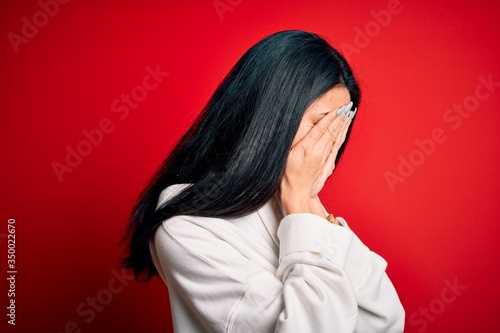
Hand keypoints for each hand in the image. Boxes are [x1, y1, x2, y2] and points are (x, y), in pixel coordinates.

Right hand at [280, 102, 355, 216]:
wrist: (296, 192)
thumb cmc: (287, 174)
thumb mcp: (287, 154)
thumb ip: (297, 140)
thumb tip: (303, 127)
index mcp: (306, 147)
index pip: (321, 128)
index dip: (331, 117)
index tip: (338, 108)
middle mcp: (317, 151)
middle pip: (331, 131)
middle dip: (340, 118)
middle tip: (348, 106)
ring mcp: (323, 158)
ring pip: (335, 137)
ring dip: (343, 125)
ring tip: (350, 114)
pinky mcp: (326, 163)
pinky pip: (335, 147)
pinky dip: (341, 137)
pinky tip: (344, 130)